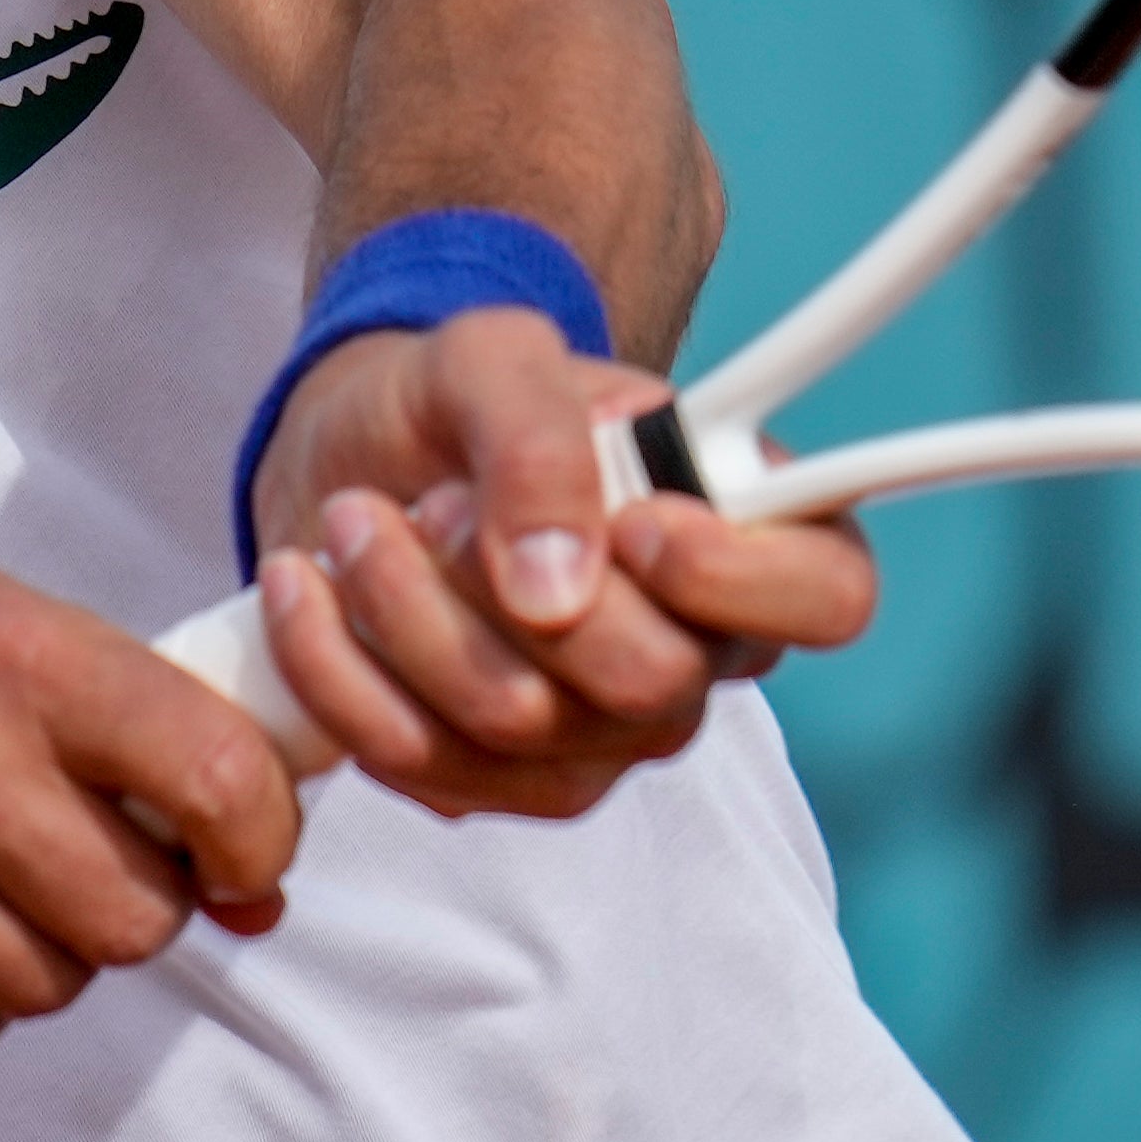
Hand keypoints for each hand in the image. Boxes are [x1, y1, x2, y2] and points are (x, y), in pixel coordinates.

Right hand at [0, 551, 303, 1051]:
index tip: (245, 857)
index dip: (259, 839)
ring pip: (51, 982)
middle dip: (142, 909)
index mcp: (8, 645)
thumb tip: (258, 863)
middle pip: (139, 914)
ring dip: (45, 954)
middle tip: (92, 867)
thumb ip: (116, 712)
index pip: (213, 774)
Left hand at [247, 308, 879, 820]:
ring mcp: (603, 735)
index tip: (634, 522)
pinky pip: (423, 765)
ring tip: (356, 522)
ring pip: (517, 726)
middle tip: (432, 501)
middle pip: (649, 684)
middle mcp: (698, 650)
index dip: (741, 579)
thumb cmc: (457, 401)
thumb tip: (557, 589)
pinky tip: (309, 593)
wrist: (359, 456)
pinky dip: (339, 671)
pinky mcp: (500, 783)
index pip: (830, 594)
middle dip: (505, 587)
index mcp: (747, 527)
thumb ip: (540, 442)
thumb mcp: (491, 358)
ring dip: (402, 614)